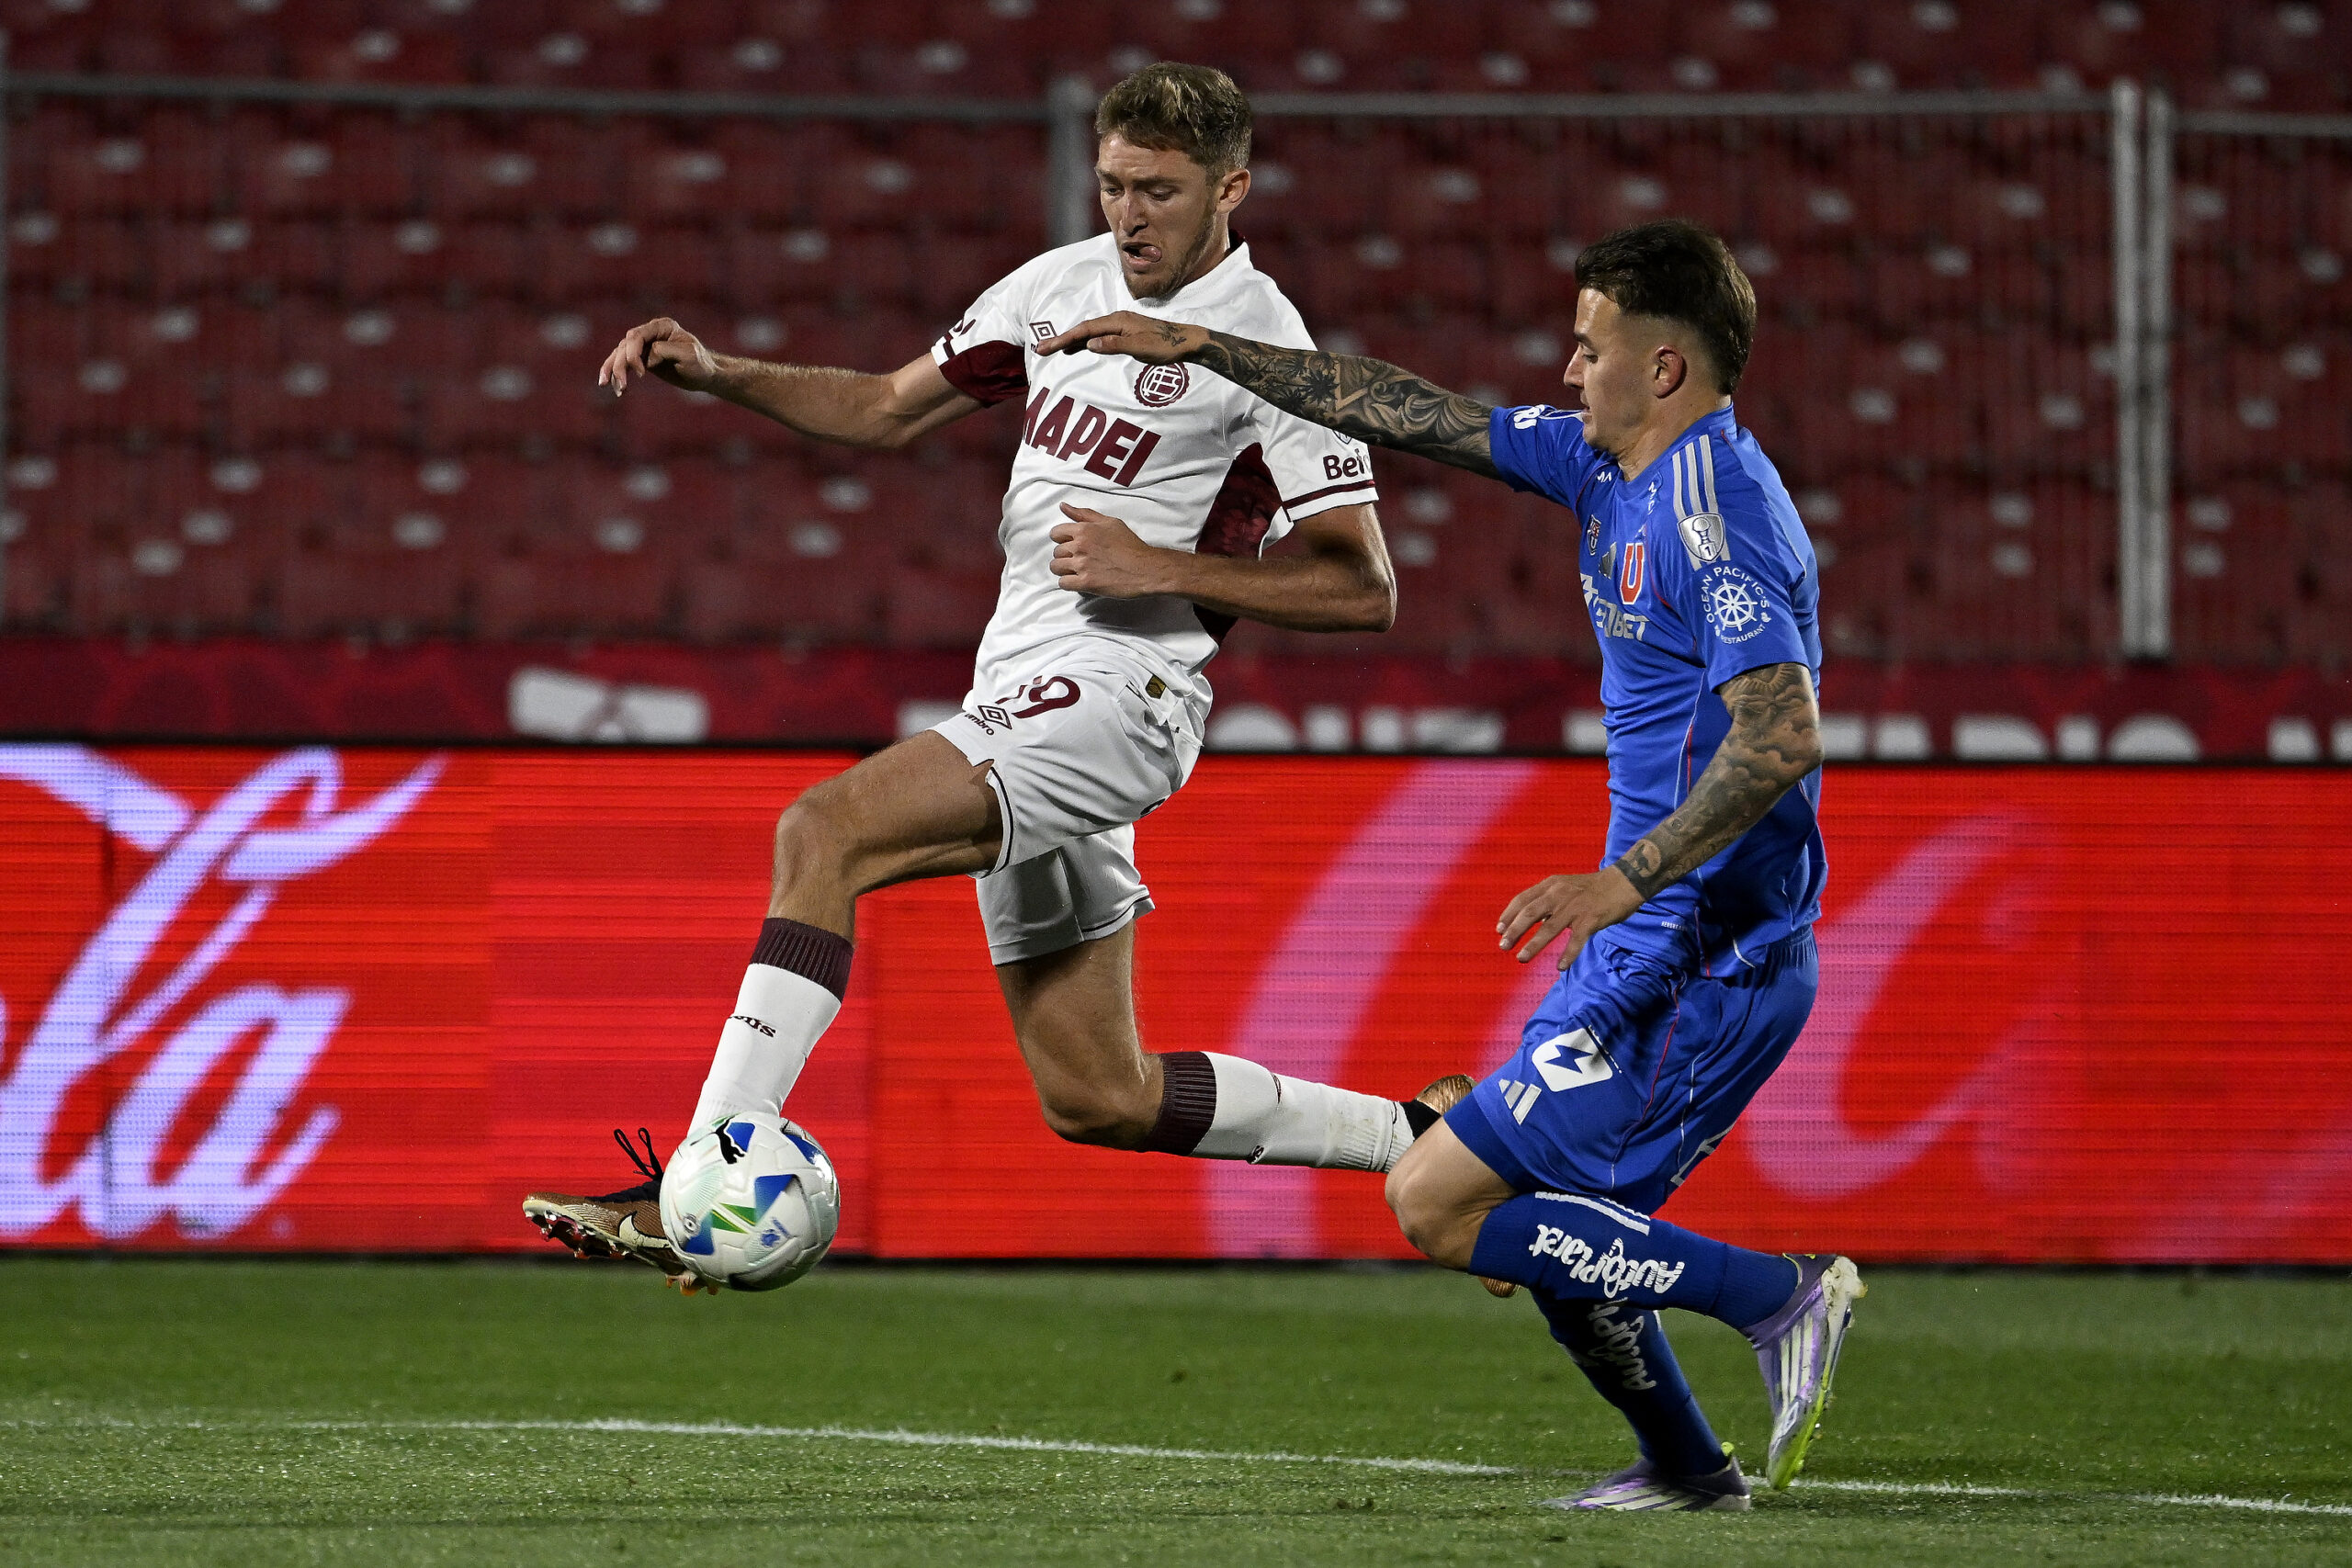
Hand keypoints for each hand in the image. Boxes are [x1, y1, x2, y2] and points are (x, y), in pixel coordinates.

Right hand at [598, 317, 720, 395]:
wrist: (705, 375)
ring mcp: (644, 345)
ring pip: (619, 354)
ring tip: (610, 387)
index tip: (642, 374)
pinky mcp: (642, 358)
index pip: (637, 336)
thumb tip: (647, 356)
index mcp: (662, 326)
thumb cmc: (701, 364)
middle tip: (622, 386)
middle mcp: (650, 332)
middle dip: (620, 365)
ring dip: (613, 370)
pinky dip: (615, 374)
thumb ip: (666, 351)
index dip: (634, 354)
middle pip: (625, 345)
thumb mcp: (689, 356)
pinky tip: (612, 387)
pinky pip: (623, 363)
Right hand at [1034, 312, 1206, 363]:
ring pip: (1090, 332)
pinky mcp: (1126, 333)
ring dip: (1072, 341)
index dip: (1063, 338)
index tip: (1046, 347)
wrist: (1188, 341)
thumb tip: (1090, 344)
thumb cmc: (1167, 345)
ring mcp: (1121, 326)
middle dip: (1062, 339)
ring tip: (1054, 349)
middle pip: (1083, 329)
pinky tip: (1079, 348)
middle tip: (1041, 349)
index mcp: (1118, 321)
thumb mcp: (1141, 348)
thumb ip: (1115, 345)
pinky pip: (1100, 336)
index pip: (1085, 330)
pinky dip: (1086, 342)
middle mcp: (1117, 320)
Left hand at [1049, 504, 1167, 597]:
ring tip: (1076, 571)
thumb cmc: (1130, 545)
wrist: (1145, 568)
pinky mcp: (1086, 583)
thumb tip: (1064, 506)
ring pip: (1056, 567)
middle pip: (1056, 552)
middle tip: (1079, 560)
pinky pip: (1063, 583)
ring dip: (1064, 570)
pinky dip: (1068, 583)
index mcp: (1084, 529)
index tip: (1071, 545)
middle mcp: (1080, 546)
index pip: (1056, 533)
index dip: (1062, 540)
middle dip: (1065, 556)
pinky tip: (1078, 581)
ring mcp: (1082, 565)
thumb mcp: (1109, 522)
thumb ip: (1085, 514)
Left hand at [1496, 869, 1643, 969]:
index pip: (1522, 899)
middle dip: (1514, 931)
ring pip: (1549, 928)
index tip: (1498, 930)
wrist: (1623, 883)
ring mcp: (1575, 907)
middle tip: (1503, 946)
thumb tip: (1530, 919)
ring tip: (1521, 958)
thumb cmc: (1591, 888)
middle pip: (1530, 913)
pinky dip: (1568, 955)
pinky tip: (1560, 966)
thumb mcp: (1564, 885)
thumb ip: (1547, 900)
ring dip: (1533, 945)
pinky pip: (1576, 940)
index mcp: (1551, 885)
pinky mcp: (1591, 919)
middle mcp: (1559, 894)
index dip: (1508, 915)